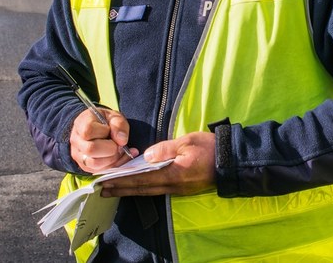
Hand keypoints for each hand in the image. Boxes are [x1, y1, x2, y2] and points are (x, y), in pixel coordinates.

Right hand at [69, 107, 135, 172]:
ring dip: (112, 159)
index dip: (104, 132)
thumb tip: (122, 141)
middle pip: (90, 150)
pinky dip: (113, 165)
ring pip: (94, 164)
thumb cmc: (105, 122)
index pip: (88, 131)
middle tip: (118, 144)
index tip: (110, 130)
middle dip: (111, 148)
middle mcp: (76, 140)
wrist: (97, 129)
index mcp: (80, 123)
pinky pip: (99, 170)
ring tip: (119, 151)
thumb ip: (119, 125)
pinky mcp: (85, 166)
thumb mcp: (114, 117)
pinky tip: (119, 157)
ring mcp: (78, 155)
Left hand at [99, 131, 216, 196]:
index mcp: (173, 173)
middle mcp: (173, 185)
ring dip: (129, 190)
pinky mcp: (181, 188)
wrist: (230, 160)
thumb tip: (146, 155)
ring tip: (113, 190)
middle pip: (142, 189)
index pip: (142, 179)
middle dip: (121, 189)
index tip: (106, 181)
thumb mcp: (188, 142)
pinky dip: (143, 189)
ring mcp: (178, 188)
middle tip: (102, 190)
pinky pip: (157, 190)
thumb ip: (166, 148)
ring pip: (148, 191)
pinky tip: (135, 187)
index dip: (122, 180)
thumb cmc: (210, 148)